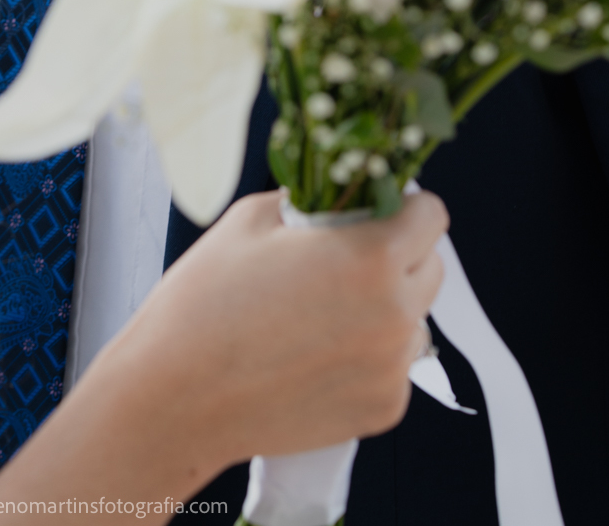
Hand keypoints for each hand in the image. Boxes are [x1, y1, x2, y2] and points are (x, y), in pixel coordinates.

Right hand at [107, 189, 447, 466]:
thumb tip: (339, 197)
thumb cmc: (206, 301)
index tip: (378, 208)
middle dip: (399, 253)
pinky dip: (369, 355)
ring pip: (414, 319)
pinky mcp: (383, 411)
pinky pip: (394, 365)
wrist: (176, 395)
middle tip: (345, 256)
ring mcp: (392, 369)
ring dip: (386, 306)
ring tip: (323, 311)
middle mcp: (395, 315)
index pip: (431, 215)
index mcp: (371, 258)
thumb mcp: (254, 219)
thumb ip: (315, 203)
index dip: (403, 204)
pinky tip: (316, 352)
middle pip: (432, 267)